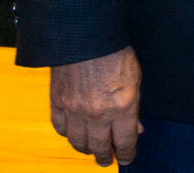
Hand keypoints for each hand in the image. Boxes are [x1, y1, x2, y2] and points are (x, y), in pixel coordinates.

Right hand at [49, 46, 142, 165]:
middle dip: (106, 156)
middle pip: (100, 148)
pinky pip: (61, 130)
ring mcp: (75, 110)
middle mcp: (98, 113)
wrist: (86, 34)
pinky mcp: (57, 104)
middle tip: (108, 159)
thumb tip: (135, 129)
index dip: (127, 154)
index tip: (127, 158)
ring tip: (93, 149)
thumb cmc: (115, 53)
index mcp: (122, 106)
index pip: (125, 142)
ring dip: (87, 149)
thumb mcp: (135, 78)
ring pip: (79, 143)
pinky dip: (68, 134)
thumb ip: (134, 107)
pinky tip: (75, 133)